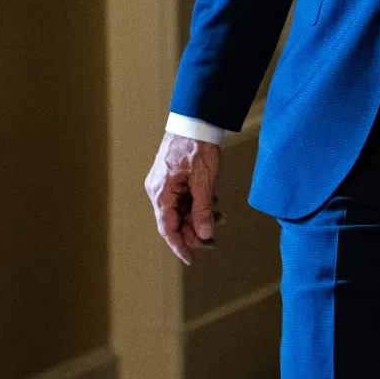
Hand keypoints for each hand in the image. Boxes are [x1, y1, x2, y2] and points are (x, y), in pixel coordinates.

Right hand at [145, 131, 221, 264]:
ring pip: (180, 210)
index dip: (180, 246)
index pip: (167, 228)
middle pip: (174, 221)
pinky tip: (214, 202)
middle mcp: (158, 190)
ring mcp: (164, 183)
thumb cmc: (198, 146)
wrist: (196, 119)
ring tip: (221, 217)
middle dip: (195, 231)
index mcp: (161, 192)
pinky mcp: (172, 176)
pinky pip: (183, 198)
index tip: (191, 259)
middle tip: (215, 239)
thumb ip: (203, 209)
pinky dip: (197, 203)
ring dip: (199, 216)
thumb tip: (204, 234)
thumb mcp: (204, 181)